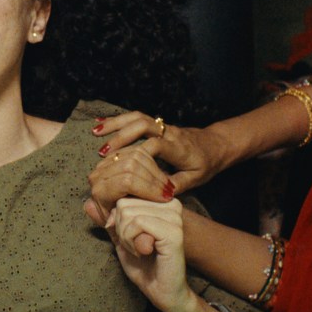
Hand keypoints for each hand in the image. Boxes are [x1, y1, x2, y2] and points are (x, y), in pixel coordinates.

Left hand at [86, 145, 173, 253]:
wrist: (115, 216)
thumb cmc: (121, 227)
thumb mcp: (119, 232)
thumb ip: (116, 228)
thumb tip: (111, 222)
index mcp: (98, 191)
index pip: (126, 181)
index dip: (148, 189)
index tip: (165, 199)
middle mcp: (98, 175)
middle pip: (131, 166)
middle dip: (153, 179)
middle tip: (168, 192)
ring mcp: (105, 163)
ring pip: (135, 156)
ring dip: (155, 171)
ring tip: (166, 187)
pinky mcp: (115, 156)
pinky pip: (137, 151)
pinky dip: (152, 163)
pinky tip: (161, 177)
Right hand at [92, 111, 227, 192]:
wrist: (214, 145)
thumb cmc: (204, 165)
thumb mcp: (195, 179)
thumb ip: (177, 185)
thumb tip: (155, 193)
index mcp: (179, 148)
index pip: (156, 145)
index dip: (140, 154)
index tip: (126, 170)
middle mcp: (169, 133)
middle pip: (143, 125)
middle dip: (121, 136)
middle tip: (102, 152)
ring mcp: (162, 126)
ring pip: (137, 117)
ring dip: (115, 124)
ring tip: (96, 133)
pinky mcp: (156, 125)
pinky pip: (135, 117)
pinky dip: (118, 120)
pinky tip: (102, 125)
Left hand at [106, 197, 190, 311]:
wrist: (162, 291)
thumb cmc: (144, 266)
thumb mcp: (120, 238)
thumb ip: (108, 220)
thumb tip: (88, 202)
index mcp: (160, 200)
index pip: (123, 198)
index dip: (118, 222)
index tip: (132, 240)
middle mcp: (170, 203)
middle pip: (123, 205)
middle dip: (122, 230)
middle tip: (136, 247)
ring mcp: (174, 217)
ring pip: (128, 214)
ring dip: (127, 238)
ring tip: (141, 250)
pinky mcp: (173, 231)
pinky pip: (138, 223)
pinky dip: (132, 242)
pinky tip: (144, 252)